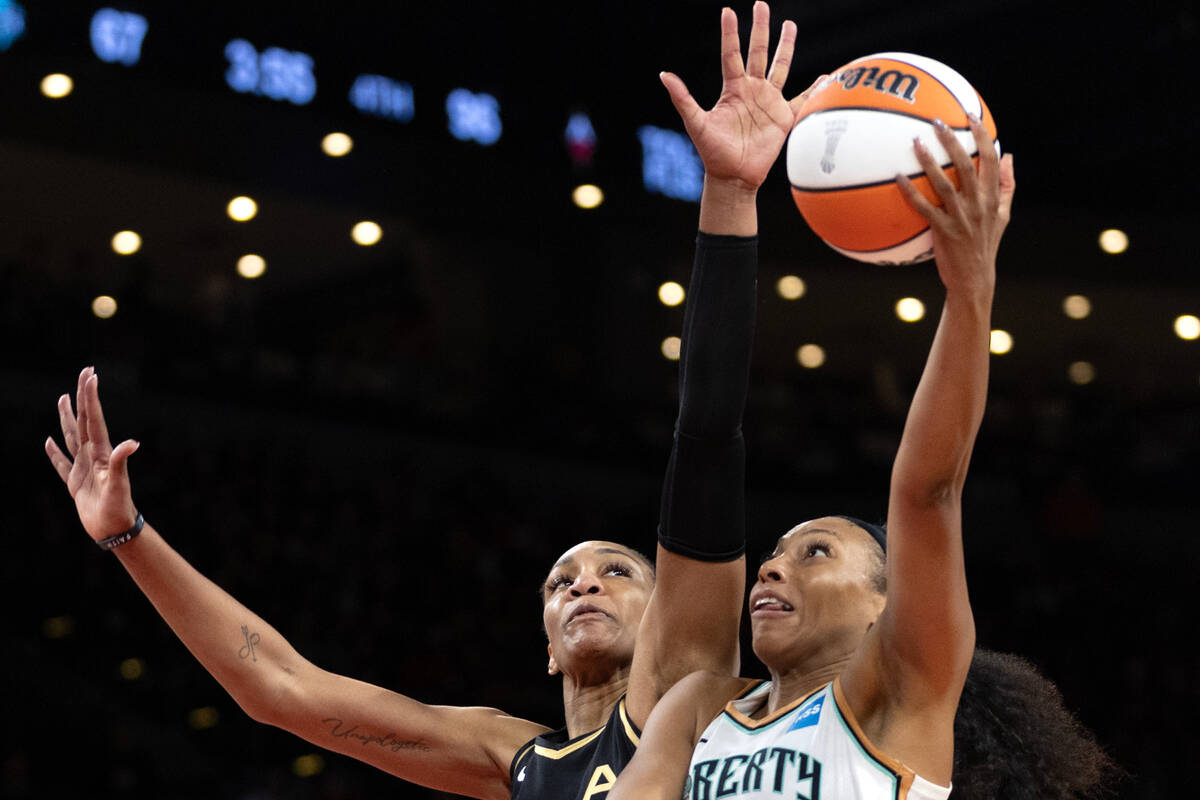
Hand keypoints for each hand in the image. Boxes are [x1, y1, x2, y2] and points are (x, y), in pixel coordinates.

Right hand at [45, 367, 140, 540]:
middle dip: (84, 397)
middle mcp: (92, 456)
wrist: (115, 530)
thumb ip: (120, 463)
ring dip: (67, 417)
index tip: (90, 376)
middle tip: (84, 373)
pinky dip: (54, 452)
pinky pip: (61, 464)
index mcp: (101, 453)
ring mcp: (83, 468)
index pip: (94, 420)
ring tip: (64, 398)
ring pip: (71, 436)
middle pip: (84, 421)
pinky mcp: (75, 483)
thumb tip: (132, 443)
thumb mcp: (119, 486)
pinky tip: (48, 441)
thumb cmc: (118, 509)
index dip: (91, 398)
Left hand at [660, 2, 818, 192]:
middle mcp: (752, 90)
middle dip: (761, 29)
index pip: (731, 54)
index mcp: (732, 89)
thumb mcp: (696, 123)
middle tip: (761, 4)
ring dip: (785, 46)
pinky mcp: (783, 117)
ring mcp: (769, 102)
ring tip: (789, 24)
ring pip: (780, 67)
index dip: (730, 33)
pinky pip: (802, 99)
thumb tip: (664, 75)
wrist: (733, 176)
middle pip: (758, 52)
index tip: (728, 11)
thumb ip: (683, 98)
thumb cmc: (712, 152)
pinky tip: (826, 76)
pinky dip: (815, 88)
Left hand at [898, 117, 1015, 295]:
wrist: (974, 278)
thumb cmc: (985, 244)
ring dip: (929, 161)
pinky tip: (897, 176)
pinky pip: (924, 207)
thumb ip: (1007, 186)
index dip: (982, 136)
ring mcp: (961, 217)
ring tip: (915, 142)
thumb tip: (1009, 156)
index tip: (970, 116)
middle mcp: (978, 204)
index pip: (991, 159)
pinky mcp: (943, 231)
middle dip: (952, 140)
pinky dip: (910, 192)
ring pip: (944, 183)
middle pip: (966, 165)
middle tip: (936, 122)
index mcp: (993, 197)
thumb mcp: (1003, 215)